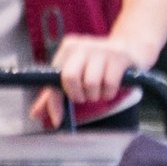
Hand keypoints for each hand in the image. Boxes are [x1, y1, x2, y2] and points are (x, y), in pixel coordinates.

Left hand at [30, 34, 148, 126]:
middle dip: (78, 95)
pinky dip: (110, 93)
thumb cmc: (98, 64)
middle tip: (85, 96)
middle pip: (70, 77)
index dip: (55, 101)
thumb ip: (54, 92)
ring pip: (91, 83)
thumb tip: (36, 113)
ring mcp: (102, 50)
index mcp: (68, 47)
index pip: (54, 77)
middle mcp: (83, 46)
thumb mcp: (76, 72)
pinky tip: (111, 89)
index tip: (58, 119)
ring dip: (96, 95)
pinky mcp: (119, 57)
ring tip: (100, 91)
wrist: (130, 48)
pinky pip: (110, 84)